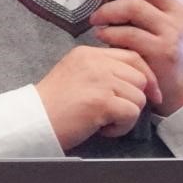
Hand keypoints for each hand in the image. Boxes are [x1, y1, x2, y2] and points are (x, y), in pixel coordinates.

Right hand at [35, 45, 160, 150]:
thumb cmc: (52, 105)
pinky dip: (121, 127)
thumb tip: (133, 80)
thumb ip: (100, 70)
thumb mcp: (75, 74)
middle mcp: (95, 62)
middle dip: (135, 99)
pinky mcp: (101, 101)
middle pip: (140, 77)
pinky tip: (102, 129)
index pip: (132, 57)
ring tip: (104, 122)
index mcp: (89, 53)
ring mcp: (99, 80)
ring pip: (138, 97)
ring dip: (126, 115)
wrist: (33, 122)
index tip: (149, 93)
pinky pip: (131, 113)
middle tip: (115, 114)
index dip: (145, 76)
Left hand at [89, 0, 182, 114]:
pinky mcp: (162, 51)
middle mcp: (178, 10)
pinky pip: (129, 34)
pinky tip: (102, 35)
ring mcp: (172, 30)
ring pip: (133, 7)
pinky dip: (110, 32)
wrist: (181, 82)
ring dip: (107, 11)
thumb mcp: (163, 17)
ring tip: (96, 19)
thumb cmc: (163, 44)